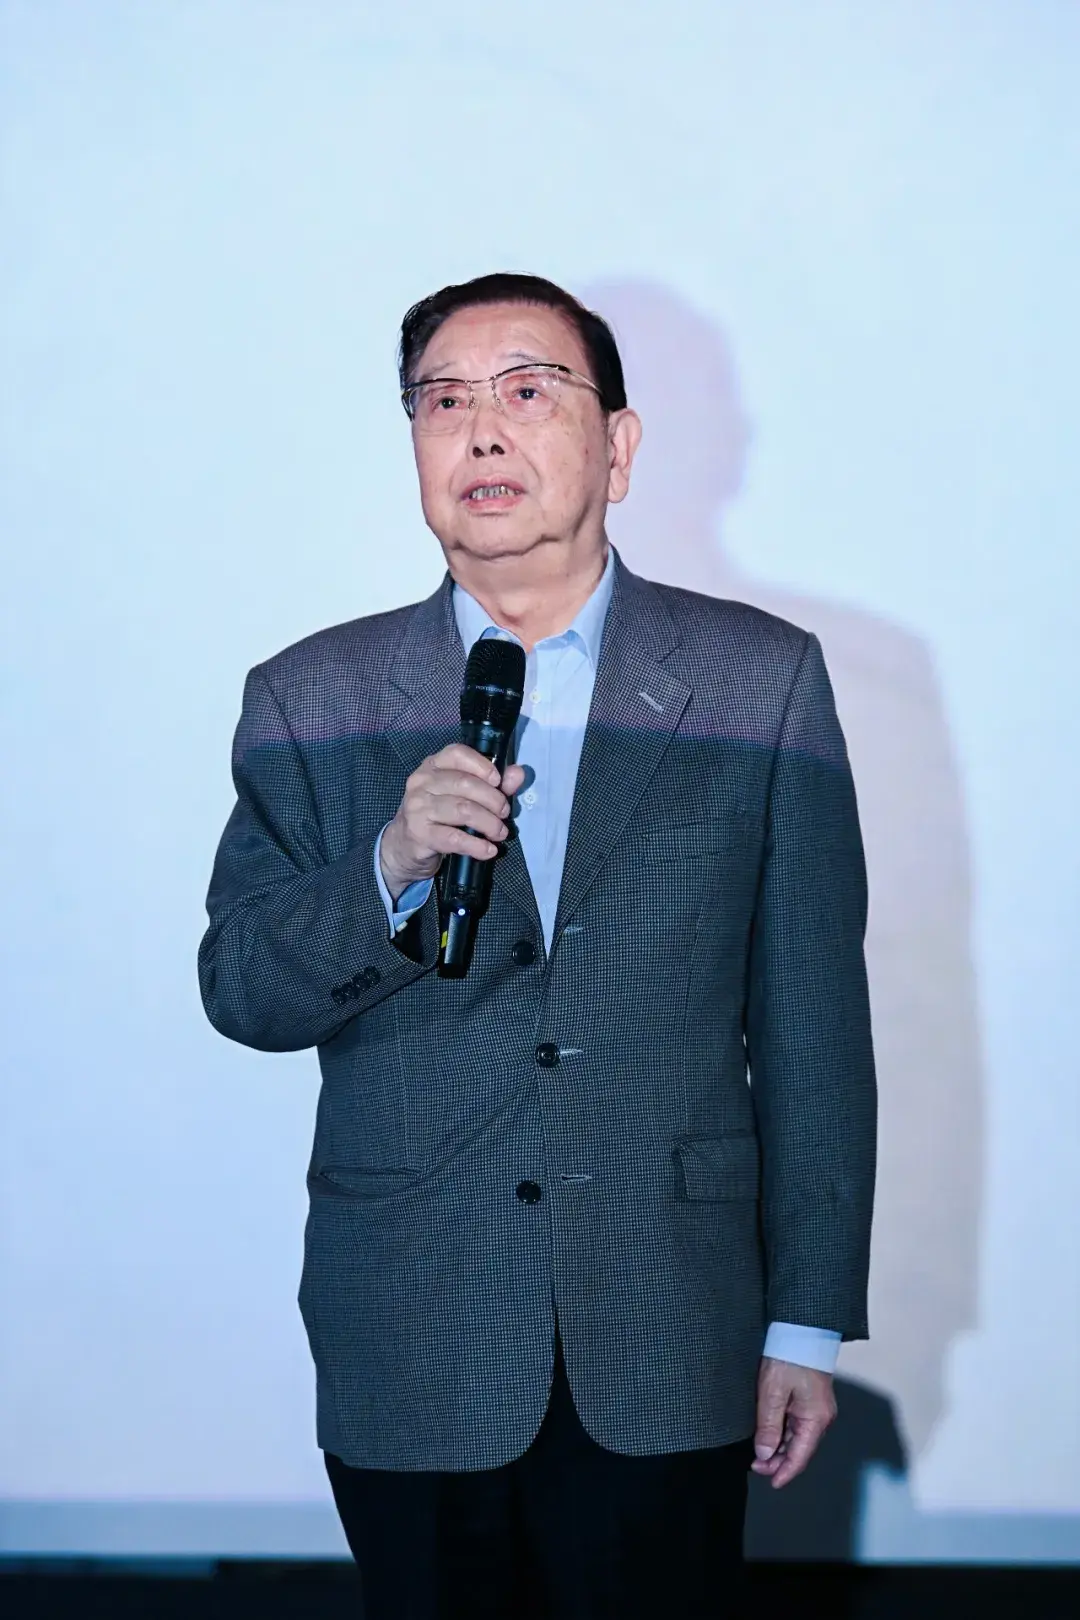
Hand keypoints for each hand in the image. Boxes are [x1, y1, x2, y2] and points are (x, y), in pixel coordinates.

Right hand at [380, 744, 526, 902]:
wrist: (403, 845)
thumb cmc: (437, 815)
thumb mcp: (461, 795)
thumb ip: (491, 784)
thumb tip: (517, 773)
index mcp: (432, 766)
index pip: (458, 754)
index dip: (483, 766)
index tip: (499, 782)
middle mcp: (421, 782)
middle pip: (465, 784)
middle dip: (493, 800)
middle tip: (504, 814)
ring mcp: (417, 807)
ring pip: (463, 810)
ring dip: (489, 824)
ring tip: (499, 833)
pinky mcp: (419, 833)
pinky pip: (455, 838)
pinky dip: (477, 845)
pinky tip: (488, 850)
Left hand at [752, 1357, 836, 1488]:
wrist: (800, 1330)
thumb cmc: (789, 1356)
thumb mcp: (772, 1392)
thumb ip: (768, 1426)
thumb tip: (765, 1454)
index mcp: (815, 1419)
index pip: (800, 1457)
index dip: (785, 1473)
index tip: (771, 1482)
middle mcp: (820, 1417)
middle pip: (799, 1449)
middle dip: (778, 1461)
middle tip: (755, 1465)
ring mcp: (816, 1409)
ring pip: (797, 1438)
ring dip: (779, 1448)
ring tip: (758, 1453)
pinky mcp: (810, 1400)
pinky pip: (797, 1425)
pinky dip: (782, 1434)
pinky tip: (769, 1435)